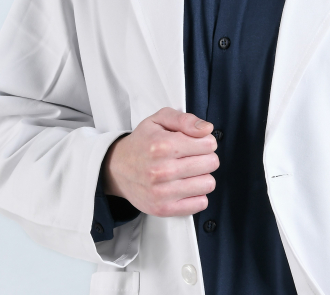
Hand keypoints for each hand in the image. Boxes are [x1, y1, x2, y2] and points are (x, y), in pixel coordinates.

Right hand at [102, 107, 218, 216]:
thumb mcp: (159, 119)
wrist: (117, 168)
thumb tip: (207, 129)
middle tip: (193, 156)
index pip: (209, 144)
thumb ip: (185, 119)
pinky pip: (200, 203)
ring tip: (190, 171)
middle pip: (211, 163)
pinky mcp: (163, 209)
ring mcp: (162, 193)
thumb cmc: (142, 141)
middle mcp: (162, 170)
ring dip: (203, 176)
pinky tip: (187, 185)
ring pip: (208, 183)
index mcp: (163, 145)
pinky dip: (198, 194)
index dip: (206, 140)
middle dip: (207, 156)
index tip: (197, 142)